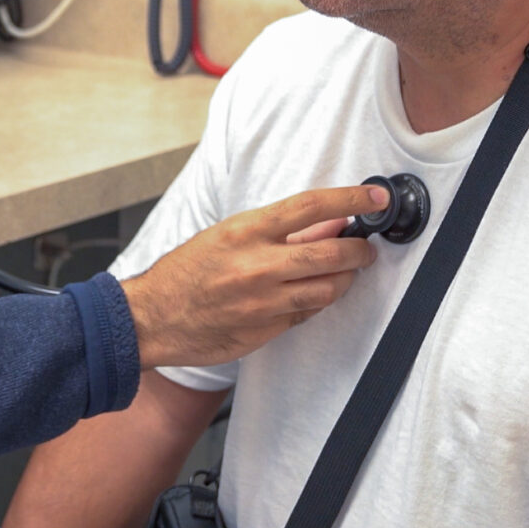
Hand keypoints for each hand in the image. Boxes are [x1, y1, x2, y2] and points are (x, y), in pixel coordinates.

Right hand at [118, 185, 385, 368]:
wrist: (153, 317)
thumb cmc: (186, 272)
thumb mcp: (227, 236)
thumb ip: (277, 231)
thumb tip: (326, 222)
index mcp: (245, 231)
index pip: (312, 206)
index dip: (351, 199)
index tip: (375, 197)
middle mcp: (258, 265)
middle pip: (332, 253)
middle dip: (360, 250)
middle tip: (367, 248)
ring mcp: (263, 302)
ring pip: (328, 289)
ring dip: (345, 279)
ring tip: (344, 272)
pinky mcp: (265, 330)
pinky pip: (307, 314)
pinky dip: (317, 302)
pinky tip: (312, 294)